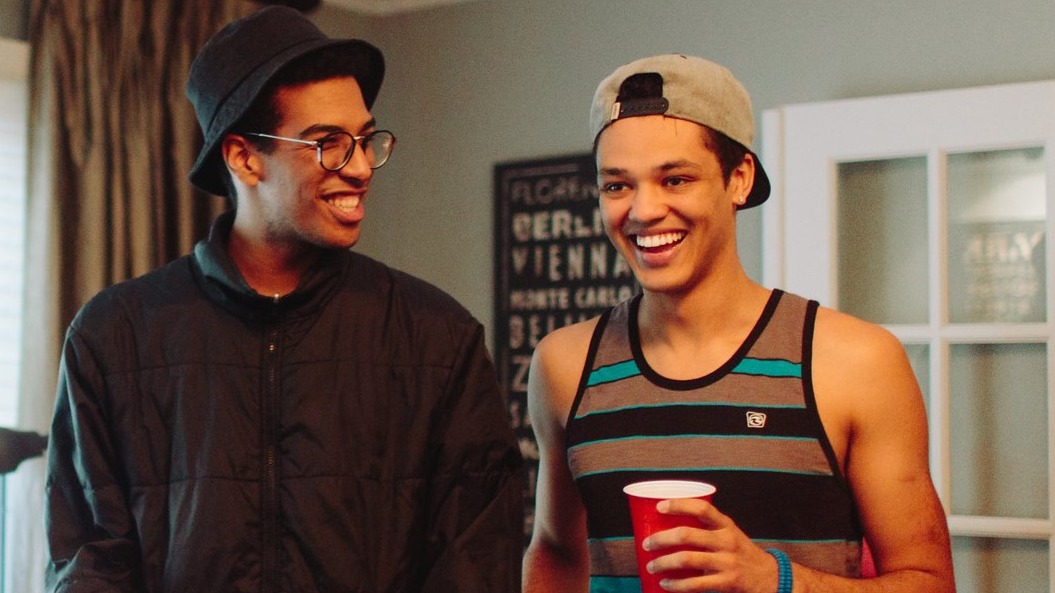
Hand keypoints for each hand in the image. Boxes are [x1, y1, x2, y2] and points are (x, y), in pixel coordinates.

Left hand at [642, 498, 779, 592]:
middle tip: (647, 543)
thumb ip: (708, 530)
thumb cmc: (742, 554)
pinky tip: (665, 584)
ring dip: (663, 563)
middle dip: (661, 539)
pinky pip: (695, 584)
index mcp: (726, 525)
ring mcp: (727, 562)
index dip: (679, 504)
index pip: (702, 508)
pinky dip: (676, 585)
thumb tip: (669, 527)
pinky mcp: (726, 583)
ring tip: (651, 566)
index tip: (660, 506)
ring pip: (687, 559)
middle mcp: (726, 541)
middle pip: (687, 535)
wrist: (771, 578)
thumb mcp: (730, 534)